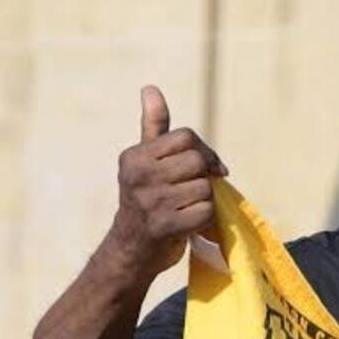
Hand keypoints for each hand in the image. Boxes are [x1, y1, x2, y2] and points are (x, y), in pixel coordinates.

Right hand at [108, 85, 227, 277]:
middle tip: (194, 192)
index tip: (207, 168)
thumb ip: (153, 127)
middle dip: (203, 177)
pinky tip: (190, 225)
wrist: (132, 251)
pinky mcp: (164, 226)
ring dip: (204, 201)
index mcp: (135, 156)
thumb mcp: (145, 162)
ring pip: (204, 188)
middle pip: (197, 161)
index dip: (203, 152)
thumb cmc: (145, 202)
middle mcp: (138, 176)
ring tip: (186, 210)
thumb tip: (151, 88)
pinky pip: (205, 212)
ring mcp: (150, 202)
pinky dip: (205, 221)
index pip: (186, 138)